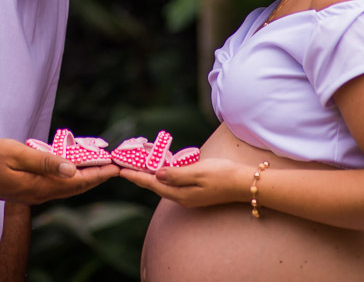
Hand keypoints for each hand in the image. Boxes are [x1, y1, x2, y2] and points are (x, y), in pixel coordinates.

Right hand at [0, 138, 120, 204]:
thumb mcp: (17, 154)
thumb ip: (44, 161)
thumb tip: (71, 169)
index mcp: (39, 186)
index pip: (77, 181)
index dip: (98, 173)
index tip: (116, 166)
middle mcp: (40, 194)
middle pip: (76, 187)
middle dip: (98, 177)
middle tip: (117, 167)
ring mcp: (34, 194)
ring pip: (67, 188)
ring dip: (86, 179)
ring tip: (102, 168)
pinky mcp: (28, 190)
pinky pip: (57, 186)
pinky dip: (71, 179)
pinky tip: (75, 170)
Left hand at [118, 158, 251, 207]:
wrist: (243, 184)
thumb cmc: (222, 175)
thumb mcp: (198, 172)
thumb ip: (176, 174)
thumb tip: (156, 174)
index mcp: (180, 194)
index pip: (151, 184)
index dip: (135, 176)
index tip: (120, 170)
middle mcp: (181, 197)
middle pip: (154, 185)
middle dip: (139, 176)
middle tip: (124, 166)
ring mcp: (188, 195)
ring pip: (163, 184)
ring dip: (150, 175)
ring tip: (137, 165)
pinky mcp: (194, 191)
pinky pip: (173, 183)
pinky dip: (163, 175)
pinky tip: (160, 168)